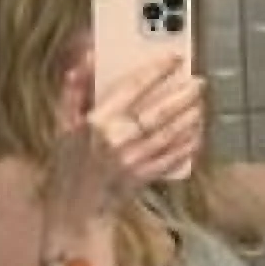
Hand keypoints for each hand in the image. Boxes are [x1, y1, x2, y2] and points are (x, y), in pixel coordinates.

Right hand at [56, 47, 205, 201]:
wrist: (75, 209)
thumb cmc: (69, 163)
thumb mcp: (63, 124)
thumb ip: (74, 89)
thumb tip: (88, 56)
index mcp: (96, 121)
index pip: (132, 87)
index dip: (156, 71)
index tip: (174, 59)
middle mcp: (116, 139)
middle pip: (157, 111)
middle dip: (182, 95)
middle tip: (199, 82)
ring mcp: (131, 160)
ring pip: (168, 134)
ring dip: (189, 118)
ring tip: (201, 104)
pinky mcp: (142, 178)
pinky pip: (171, 159)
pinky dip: (187, 146)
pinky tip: (198, 135)